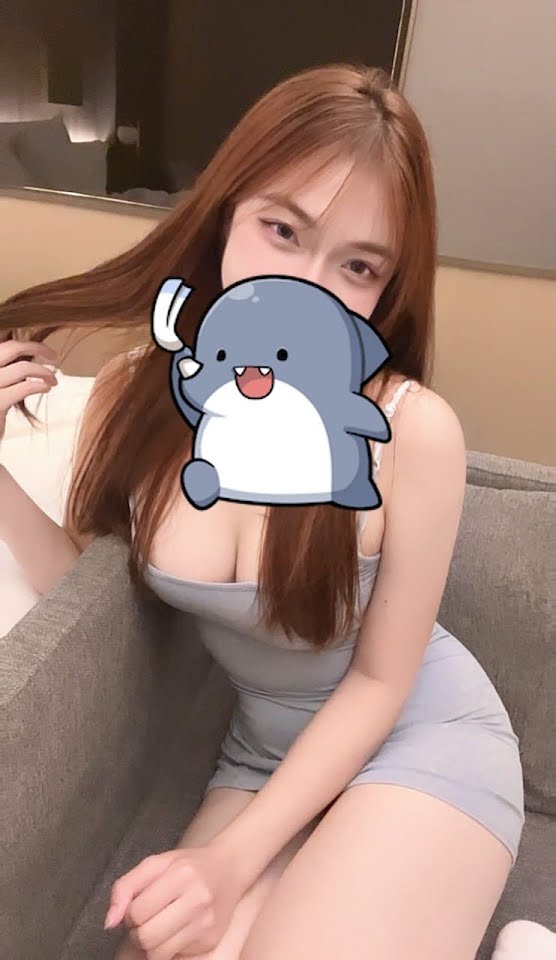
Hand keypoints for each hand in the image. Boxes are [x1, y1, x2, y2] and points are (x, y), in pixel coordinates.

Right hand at [0, 339, 58, 440]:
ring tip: (53, 380)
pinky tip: (46, 389)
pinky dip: (40, 385)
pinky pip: (25, 387)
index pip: (5, 345)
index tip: (43, 350)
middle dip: (36, 348)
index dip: (26, 344)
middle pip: (11, 348)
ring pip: (22, 368)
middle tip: (54, 356)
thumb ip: (8, 370)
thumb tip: (30, 354)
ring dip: (43, 372)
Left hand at [104, 843, 242, 958]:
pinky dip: (168, 947)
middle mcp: (198, 900)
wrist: (230, 868)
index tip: (139, 906)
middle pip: (146, 937)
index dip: (130, 913)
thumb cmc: (189, 865)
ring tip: (158, 925)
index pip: (137, 912)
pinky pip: (175, 956)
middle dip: (137, 932)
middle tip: (146, 918)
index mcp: (181, 875)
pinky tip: (176, 929)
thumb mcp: (156, 863)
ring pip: (158, 954)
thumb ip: (125, 887)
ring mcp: (206, 923)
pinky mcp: (211, 940)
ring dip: (150, 943)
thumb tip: (110, 922)